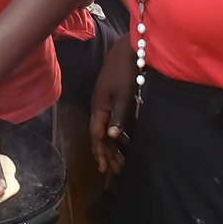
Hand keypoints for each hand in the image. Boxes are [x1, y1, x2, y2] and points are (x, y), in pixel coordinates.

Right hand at [90, 34, 135, 175]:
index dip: (100, 152)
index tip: (104, 169)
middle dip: (107, 153)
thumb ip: (118, 117)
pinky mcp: (111, 100)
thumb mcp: (123, 97)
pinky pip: (111, 123)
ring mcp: (104, 104)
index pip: (96, 136)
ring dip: (112, 146)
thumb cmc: (125, 74)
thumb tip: (111, 137)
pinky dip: (117, 135)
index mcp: (98, 109)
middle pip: (100, 136)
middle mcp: (98, 108)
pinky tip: (125, 141)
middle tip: (116, 170)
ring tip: (121, 160)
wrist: (125, 52)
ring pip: (105, 130)